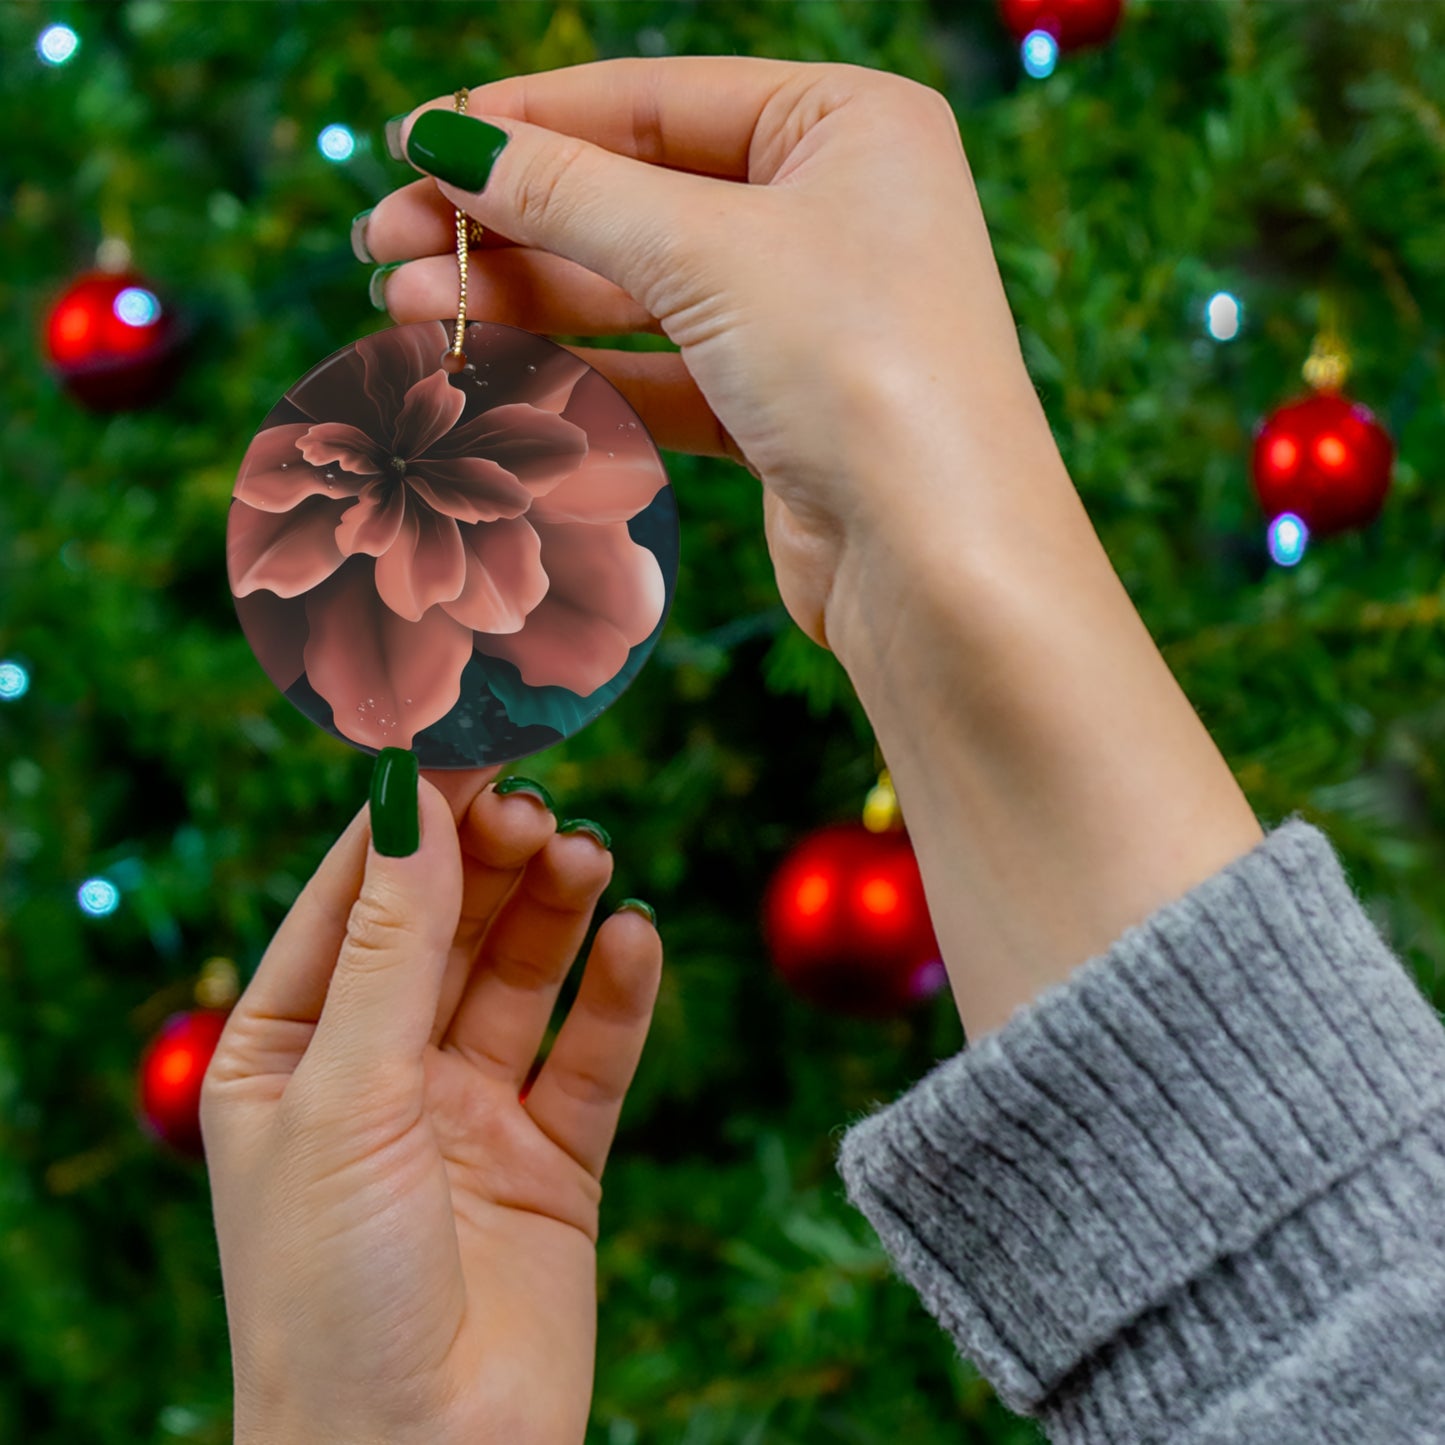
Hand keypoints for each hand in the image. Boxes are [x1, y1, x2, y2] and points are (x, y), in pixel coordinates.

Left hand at [201, 769, 661, 1444]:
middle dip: (490, 862)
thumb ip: (392, 947)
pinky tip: (635, 940)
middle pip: (447, 927)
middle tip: (539, 805)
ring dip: (555, 912)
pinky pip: (590, 1055)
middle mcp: (380, 1072)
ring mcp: (469, 1113)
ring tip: (588, 857)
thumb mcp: (346, 1096)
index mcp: (289, 1052)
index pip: (353, 900)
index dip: (410, 821)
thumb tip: (414, 802)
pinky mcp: (552, 1159)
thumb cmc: (332, 1292)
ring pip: (521, 977)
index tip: (468, 743)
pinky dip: (617, 995)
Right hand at [360, 56, 1052, 654]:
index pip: (654, 100)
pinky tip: (487, 366)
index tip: (413, 142)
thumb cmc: (860, 369)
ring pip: (639, 290)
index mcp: (847, 124)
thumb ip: (570, 192)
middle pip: (636, 196)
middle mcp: (834, 210)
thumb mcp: (706, 251)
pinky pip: (661, 370)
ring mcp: (809, 315)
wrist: (939, 562)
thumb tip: (447, 140)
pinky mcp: (782, 409)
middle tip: (384, 242)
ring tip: (404, 306)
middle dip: (507, 220)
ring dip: (523, 297)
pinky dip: (578, 369)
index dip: (525, 121)